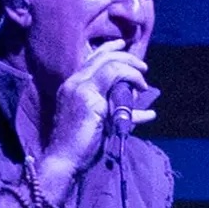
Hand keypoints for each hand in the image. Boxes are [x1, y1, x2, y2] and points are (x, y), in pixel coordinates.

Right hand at [43, 39, 155, 174]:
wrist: (63, 160)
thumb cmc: (79, 146)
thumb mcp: (100, 122)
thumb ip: (116, 111)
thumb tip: (145, 110)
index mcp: (71, 86)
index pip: (91, 59)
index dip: (109, 49)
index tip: (124, 47)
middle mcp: (74, 82)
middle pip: (102, 57)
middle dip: (127, 57)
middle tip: (143, 67)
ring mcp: (80, 89)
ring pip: (110, 64)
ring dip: (132, 70)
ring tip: (143, 83)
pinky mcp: (89, 98)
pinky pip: (115, 78)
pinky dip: (132, 81)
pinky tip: (143, 96)